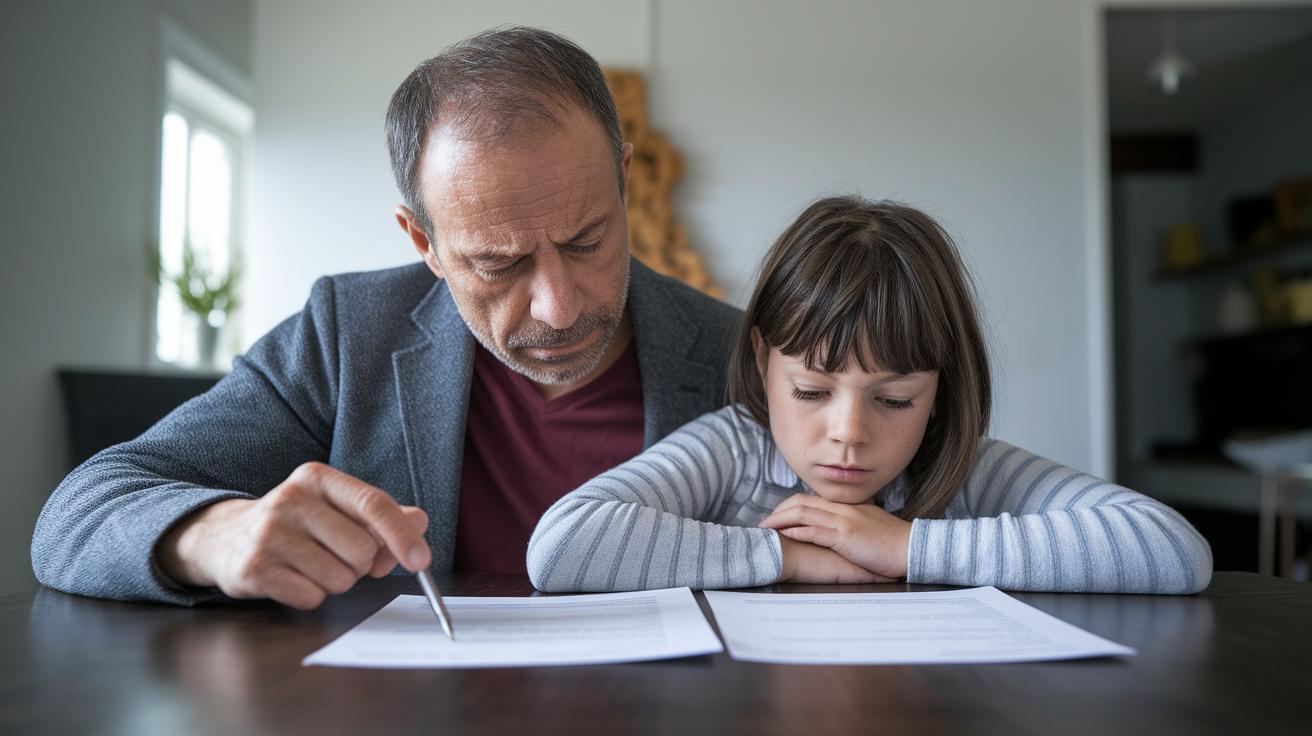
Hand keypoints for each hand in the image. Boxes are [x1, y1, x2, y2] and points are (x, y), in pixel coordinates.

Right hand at [156, 462, 431, 608]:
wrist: (224, 538)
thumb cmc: (296, 524)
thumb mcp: (336, 508)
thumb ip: (382, 515)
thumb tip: (420, 522)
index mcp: (317, 478)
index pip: (373, 504)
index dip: (402, 535)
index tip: (420, 561)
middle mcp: (291, 500)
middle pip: (362, 550)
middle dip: (360, 564)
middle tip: (338, 556)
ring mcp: (268, 534)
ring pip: (340, 579)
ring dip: (335, 581)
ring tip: (310, 565)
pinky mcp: (253, 569)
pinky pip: (311, 597)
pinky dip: (310, 595)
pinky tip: (292, 577)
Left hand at [760, 493, 911, 578]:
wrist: (912, 548)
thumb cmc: (893, 543)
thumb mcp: (870, 526)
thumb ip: (852, 523)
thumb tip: (839, 530)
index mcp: (847, 506)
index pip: (810, 500)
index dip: (789, 507)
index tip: (776, 517)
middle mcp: (842, 509)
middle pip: (801, 503)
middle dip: (778, 512)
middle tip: (763, 524)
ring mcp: (843, 520)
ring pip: (803, 514)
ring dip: (780, 521)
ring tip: (765, 530)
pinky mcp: (845, 536)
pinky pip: (815, 531)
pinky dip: (796, 532)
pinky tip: (785, 537)